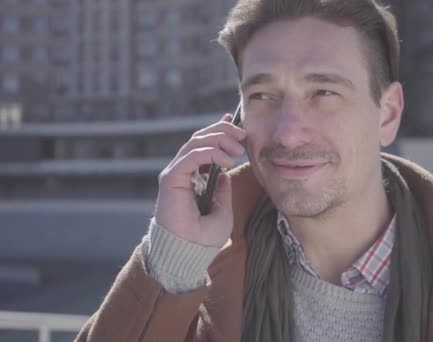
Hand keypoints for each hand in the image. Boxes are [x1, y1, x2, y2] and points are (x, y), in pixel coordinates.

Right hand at [153, 114, 245, 247]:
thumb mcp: (222, 208)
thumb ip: (223, 189)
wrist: (190, 252)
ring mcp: (175, 173)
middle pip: (200, 137)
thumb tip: (224, 172)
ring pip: (195, 142)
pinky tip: (226, 162)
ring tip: (238, 150)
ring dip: (219, 140)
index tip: (237, 125)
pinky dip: (210, 153)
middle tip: (242, 135)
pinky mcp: (171, 178)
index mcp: (193, 176)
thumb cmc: (203, 237)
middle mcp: (182, 171)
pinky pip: (191, 156)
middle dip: (223, 131)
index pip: (204, 144)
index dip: (219, 130)